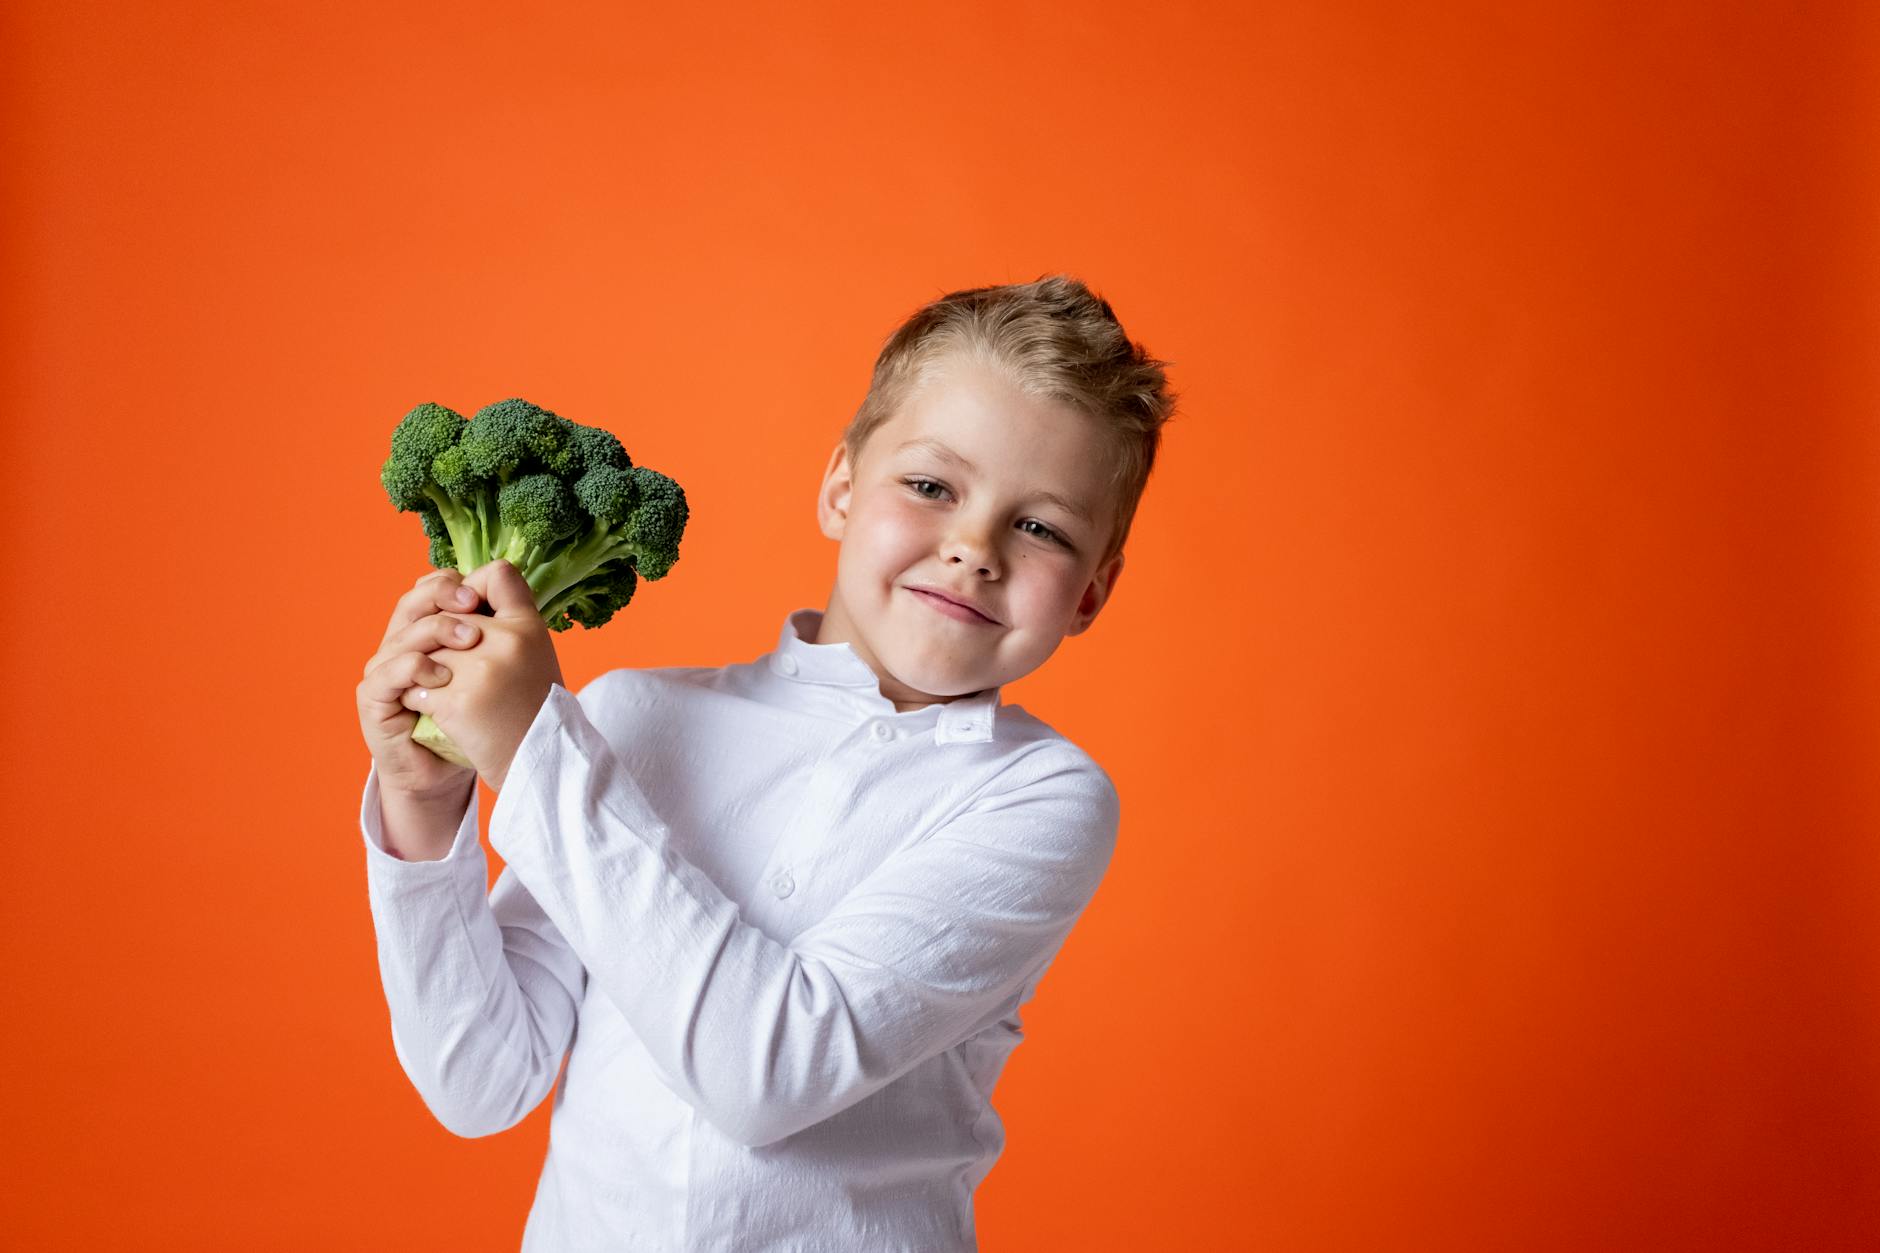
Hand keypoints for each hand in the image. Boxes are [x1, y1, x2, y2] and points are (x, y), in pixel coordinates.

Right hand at [357, 568, 489, 802]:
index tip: (484, 593)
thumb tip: (519, 600)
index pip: (433, 589)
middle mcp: (401, 642)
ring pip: (404, 633)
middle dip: (444, 597)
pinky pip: (389, 671)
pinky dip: (415, 667)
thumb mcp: (491, 672)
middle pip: (414, 601)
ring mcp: (384, 667)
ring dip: (437, 631)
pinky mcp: (373, 696)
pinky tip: (442, 676)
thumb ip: (498, 636)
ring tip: (470, 641)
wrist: (445, 768)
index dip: (455, 585)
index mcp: (428, 629)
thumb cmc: (472, 719)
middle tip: (475, 606)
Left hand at [399, 559, 563, 791]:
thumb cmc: (535, 708)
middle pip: (449, 616)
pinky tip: (431, 710)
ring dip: (424, 671)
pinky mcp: (458, 701)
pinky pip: (418, 687)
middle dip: (438, 638)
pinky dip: (418, 700)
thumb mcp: (536, 654)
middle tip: (440, 660)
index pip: (499, 573)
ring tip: (434, 687)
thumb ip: (509, 621)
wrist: (540, 760)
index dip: (474, 587)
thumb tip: (466, 591)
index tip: (468, 610)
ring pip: (428, 650)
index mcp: (530, 626)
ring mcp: (481, 670)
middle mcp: (507, 640)